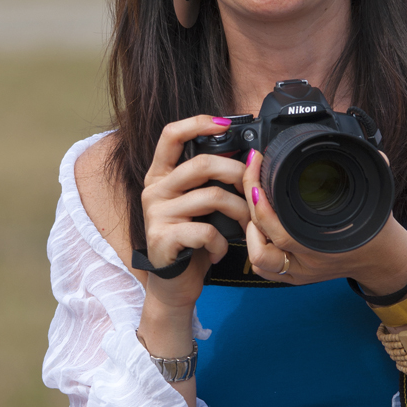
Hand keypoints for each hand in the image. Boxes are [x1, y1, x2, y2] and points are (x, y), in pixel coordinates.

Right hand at [141, 116, 250, 309]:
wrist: (172, 284)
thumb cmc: (190, 240)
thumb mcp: (196, 205)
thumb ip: (207, 181)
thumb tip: (244, 156)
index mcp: (160, 175)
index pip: (171, 135)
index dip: (197, 123)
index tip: (224, 122)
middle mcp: (154, 190)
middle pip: (201, 164)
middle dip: (236, 173)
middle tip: (253, 188)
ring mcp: (156, 214)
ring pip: (211, 197)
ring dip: (239, 211)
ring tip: (245, 225)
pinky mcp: (162, 239)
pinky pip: (206, 231)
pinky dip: (221, 243)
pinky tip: (220, 250)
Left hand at [242, 149, 406, 294]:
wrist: (384, 262)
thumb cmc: (378, 232)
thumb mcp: (376, 202)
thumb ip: (374, 173)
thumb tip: (376, 152)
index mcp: (324, 248)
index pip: (280, 234)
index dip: (262, 207)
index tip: (258, 177)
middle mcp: (308, 264)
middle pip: (261, 244)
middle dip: (250, 207)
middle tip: (252, 177)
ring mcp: (299, 272)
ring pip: (258, 260)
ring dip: (250, 232)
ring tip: (256, 205)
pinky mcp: (295, 276)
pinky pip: (263, 268)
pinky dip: (255, 246)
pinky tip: (259, 225)